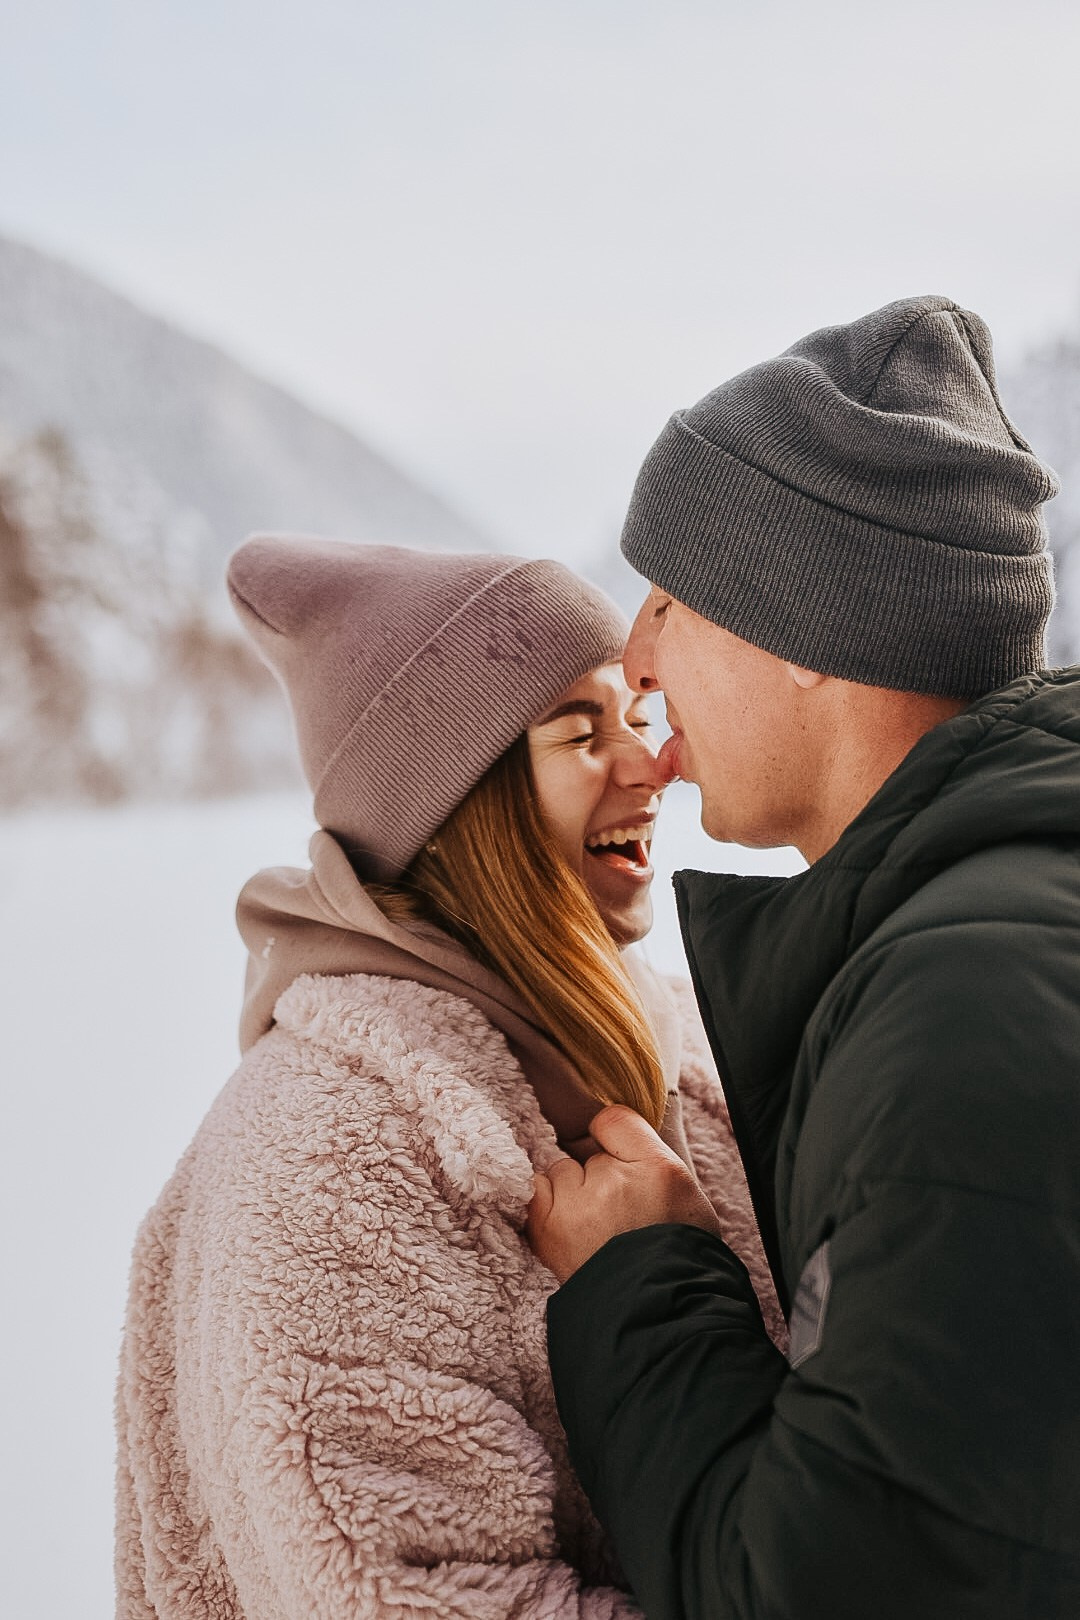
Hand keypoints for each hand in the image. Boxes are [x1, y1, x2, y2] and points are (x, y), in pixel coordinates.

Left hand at [527, 1104, 722, 1281]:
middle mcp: (614, 1183)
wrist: (654, 1316)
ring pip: (559, 1173)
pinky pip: (535, 1192)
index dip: (615, 1141)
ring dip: (569, 1193)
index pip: (616, 1120)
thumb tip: (604, 1124)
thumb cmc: (670, 1252)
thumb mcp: (681, 1192)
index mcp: (657, 1171)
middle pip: (585, 1153)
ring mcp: (575, 1208)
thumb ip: (644, 1149)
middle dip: (596, 1175)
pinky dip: (545, 1205)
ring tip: (594, 1229)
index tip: (622, 1164)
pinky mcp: (546, 1231)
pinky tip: (565, 1227)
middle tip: (618, 1213)